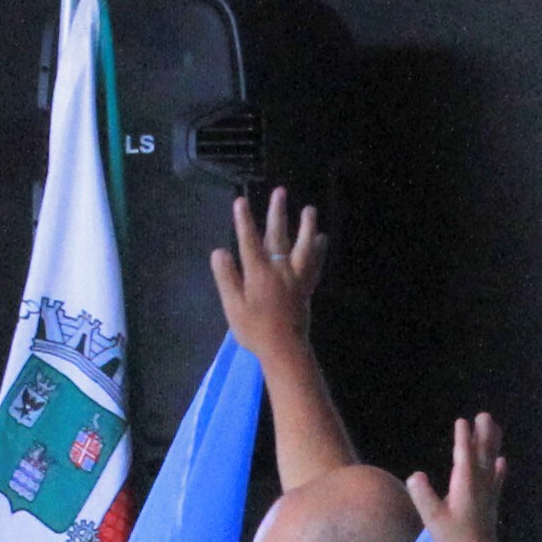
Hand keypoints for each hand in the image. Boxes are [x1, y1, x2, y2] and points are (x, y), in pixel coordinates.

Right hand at [212, 190, 325, 356]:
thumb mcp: (233, 306)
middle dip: (277, 213)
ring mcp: (296, 278)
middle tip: (280, 192)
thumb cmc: (254, 330)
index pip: (249, 241)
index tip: (240, 201)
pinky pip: (315, 264)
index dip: (244, 221)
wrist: (284, 349)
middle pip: (278, 236)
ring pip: (303, 246)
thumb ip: (226, 277)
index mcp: (258, 273)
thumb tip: (219, 252)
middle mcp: (280, 270)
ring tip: (309, 209)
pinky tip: (322, 239)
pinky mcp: (307, 287)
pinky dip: (319, 250)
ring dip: (306, 227)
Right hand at [407, 414, 504, 541]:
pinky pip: (497, 478)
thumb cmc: (454, 539)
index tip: (462, 421)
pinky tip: (502, 461)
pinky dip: (499, 467)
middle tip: (485, 415)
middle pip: (482, 453)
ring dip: (493, 444)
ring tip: (495, 427)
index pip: (463, 455)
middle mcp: (480, 484)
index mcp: (465, 484)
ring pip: (491, 462)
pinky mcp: (491, 502)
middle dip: (483, 434)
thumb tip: (415, 474)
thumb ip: (423, 495)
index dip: (463, 438)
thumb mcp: (433, 519)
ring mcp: (488, 492)